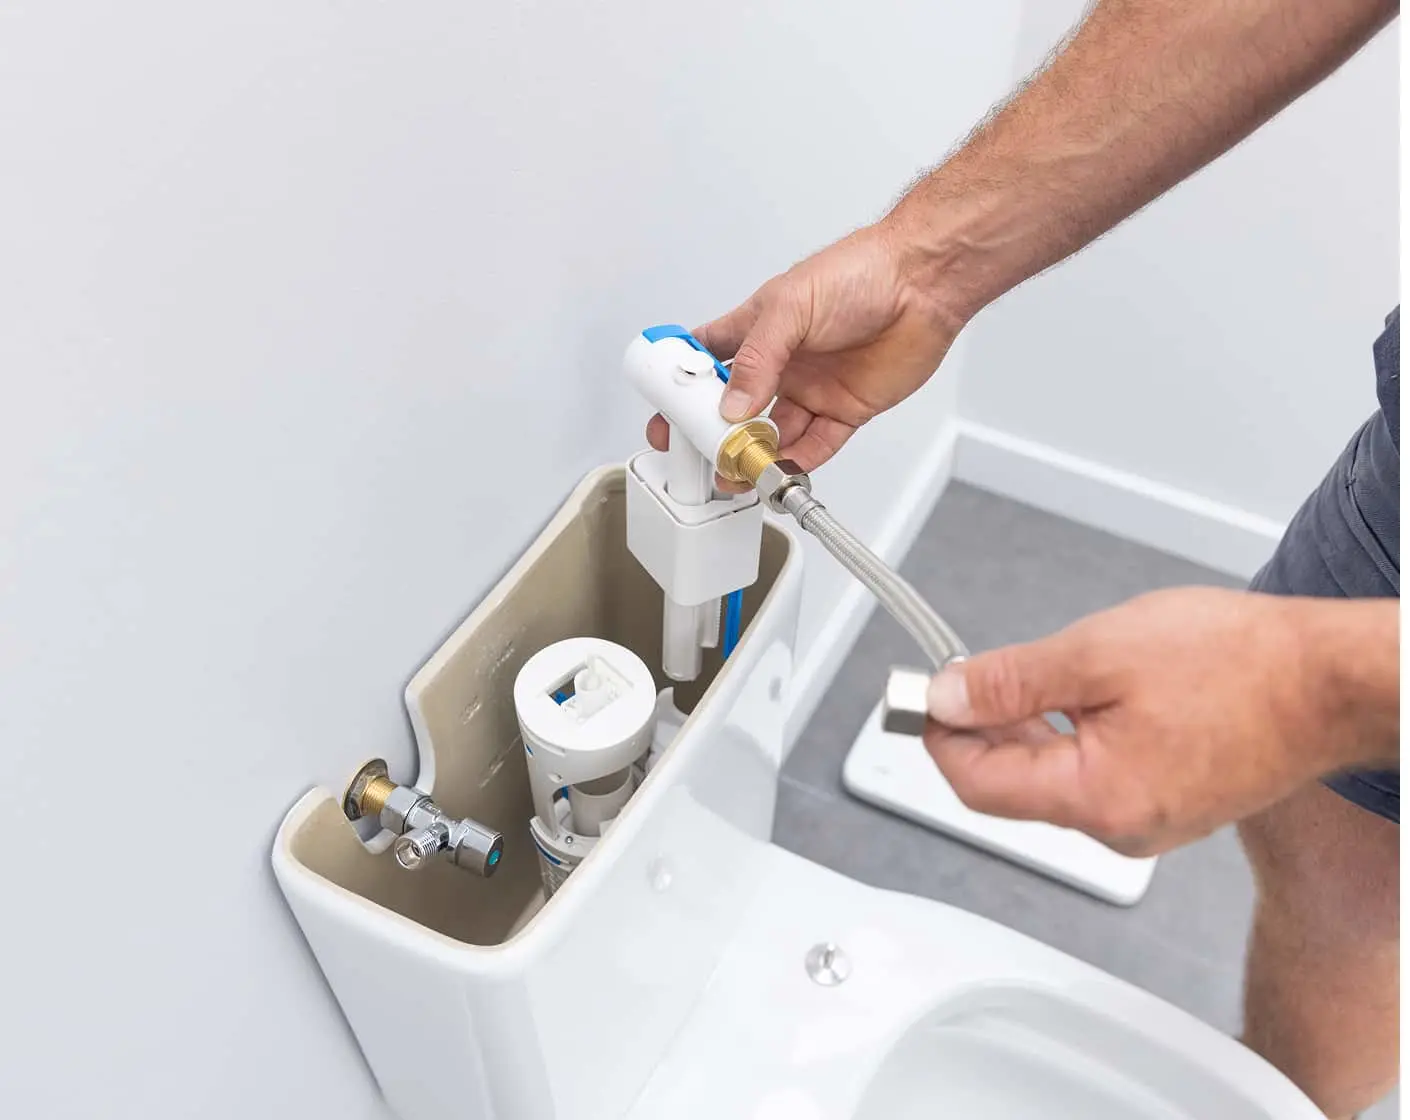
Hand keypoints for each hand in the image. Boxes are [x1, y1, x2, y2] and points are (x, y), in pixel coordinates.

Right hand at [645, 222, 962, 471]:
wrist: (923, 282)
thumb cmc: (860, 271)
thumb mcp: (790, 306)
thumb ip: (757, 358)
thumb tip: (731, 405)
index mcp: (757, 328)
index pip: (706, 358)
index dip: (683, 386)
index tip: (666, 412)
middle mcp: (781, 362)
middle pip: (734, 408)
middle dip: (713, 434)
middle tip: (701, 453)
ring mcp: (812, 388)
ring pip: (772, 434)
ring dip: (753, 454)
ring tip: (738, 469)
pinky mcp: (845, 409)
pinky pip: (816, 445)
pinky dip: (797, 462)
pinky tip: (781, 470)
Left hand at [922, 587, 1398, 856]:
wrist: (1329, 679)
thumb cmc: (1240, 664)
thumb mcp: (1099, 653)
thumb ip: (1011, 681)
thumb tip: (947, 699)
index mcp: (1097, 798)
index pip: (978, 785)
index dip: (939, 736)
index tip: (921, 695)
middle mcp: (1118, 826)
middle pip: (1009, 785)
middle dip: (978, 727)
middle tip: (962, 672)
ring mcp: (1145, 819)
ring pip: (1048, 776)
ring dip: (1023, 727)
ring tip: (1024, 674)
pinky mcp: (1165, 801)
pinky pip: (1089, 774)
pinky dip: (1066, 734)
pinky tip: (1072, 695)